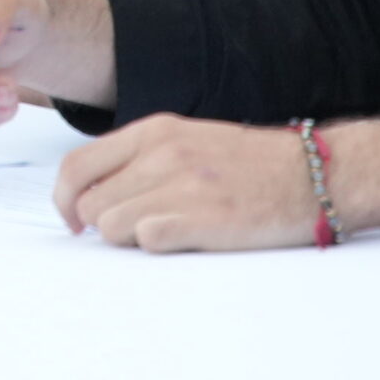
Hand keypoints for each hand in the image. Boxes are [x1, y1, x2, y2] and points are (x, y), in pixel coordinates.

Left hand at [52, 115, 323, 249]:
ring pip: (110, 227)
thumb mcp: (189, 141)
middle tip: (134, 231)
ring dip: (130, 239)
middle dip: (102, 225)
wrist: (314, 175)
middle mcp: (160, 153)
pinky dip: (158, 248)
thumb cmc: (251, 165)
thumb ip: (142, 159)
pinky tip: (187, 239)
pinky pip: (145, 242)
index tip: (75, 220)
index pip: (77, 165)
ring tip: (168, 233)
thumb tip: (96, 194)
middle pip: (89, 203)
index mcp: (154, 132)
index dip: (65, 199)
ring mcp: (178, 185)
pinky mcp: (198, 219)